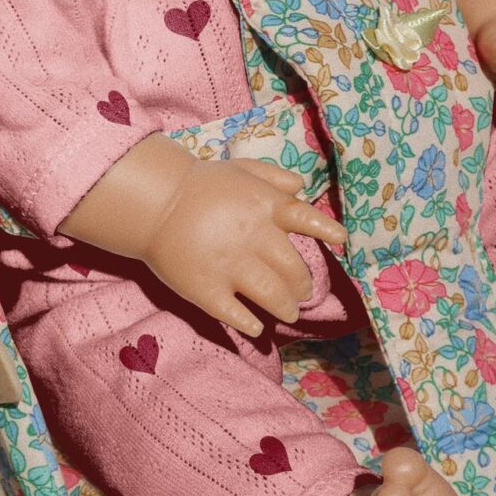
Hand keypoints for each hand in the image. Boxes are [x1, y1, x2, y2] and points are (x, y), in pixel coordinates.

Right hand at [141, 158, 345, 338]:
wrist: (154, 203)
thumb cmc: (200, 184)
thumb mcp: (239, 169)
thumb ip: (272, 177)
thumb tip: (301, 186)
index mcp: (264, 206)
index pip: (306, 220)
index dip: (327, 231)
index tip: (341, 241)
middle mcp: (254, 237)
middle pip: (294, 270)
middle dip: (303, 286)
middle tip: (302, 293)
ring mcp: (231, 266)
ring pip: (273, 297)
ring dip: (286, 307)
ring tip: (288, 311)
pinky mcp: (208, 290)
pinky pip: (238, 315)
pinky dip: (251, 324)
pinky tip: (256, 326)